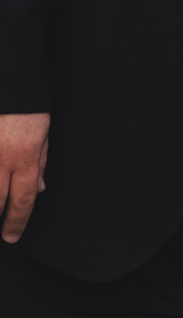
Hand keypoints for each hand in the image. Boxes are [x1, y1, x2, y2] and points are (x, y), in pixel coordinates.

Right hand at [0, 113, 49, 244]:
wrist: (10, 82)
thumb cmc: (27, 107)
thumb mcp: (43, 135)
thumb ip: (40, 164)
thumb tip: (39, 190)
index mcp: (25, 157)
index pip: (23, 199)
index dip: (17, 221)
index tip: (12, 235)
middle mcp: (1, 157)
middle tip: (1, 231)